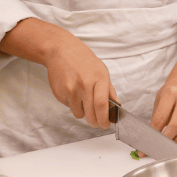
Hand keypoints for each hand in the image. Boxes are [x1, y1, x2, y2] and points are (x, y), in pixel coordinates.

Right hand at [0, 17, 116, 128]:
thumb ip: (109, 90)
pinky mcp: (60, 93)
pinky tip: (72, 90)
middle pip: (91, 114)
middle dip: (95, 122)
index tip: (106, 125)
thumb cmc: (84, 60)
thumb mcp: (101, 70)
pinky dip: (73, 104)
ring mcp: (71, 90)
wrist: (61, 50)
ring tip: (83, 97)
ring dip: (83, 111)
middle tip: (97, 123)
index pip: (102, 105)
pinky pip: (69, 107)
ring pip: (79, 114)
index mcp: (99, 77)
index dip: (104, 119)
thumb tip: (116, 106)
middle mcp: (85, 84)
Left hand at [151, 76, 176, 144]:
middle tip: (164, 145)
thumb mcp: (160, 100)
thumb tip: (153, 137)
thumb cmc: (170, 94)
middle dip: (169, 138)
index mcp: (171, 93)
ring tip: (176, 142)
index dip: (155, 132)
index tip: (152, 141)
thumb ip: (157, 117)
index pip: (161, 116)